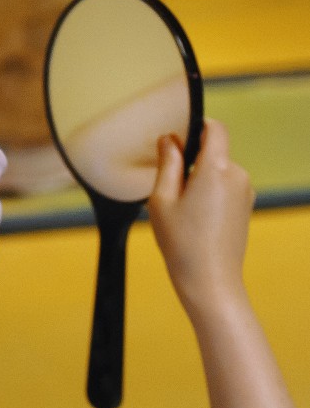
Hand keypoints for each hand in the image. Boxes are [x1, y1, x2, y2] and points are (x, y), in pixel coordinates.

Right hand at [148, 119, 254, 318]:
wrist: (210, 282)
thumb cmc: (182, 243)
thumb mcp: (162, 199)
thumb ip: (168, 163)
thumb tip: (170, 139)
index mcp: (217, 169)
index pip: (215, 128)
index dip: (196, 125)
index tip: (177, 136)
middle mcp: (238, 176)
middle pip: (213, 151)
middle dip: (192, 160)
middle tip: (169, 188)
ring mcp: (245, 192)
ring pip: (218, 170)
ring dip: (199, 179)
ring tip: (181, 209)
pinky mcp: (245, 207)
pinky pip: (225, 187)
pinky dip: (209, 193)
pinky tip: (195, 218)